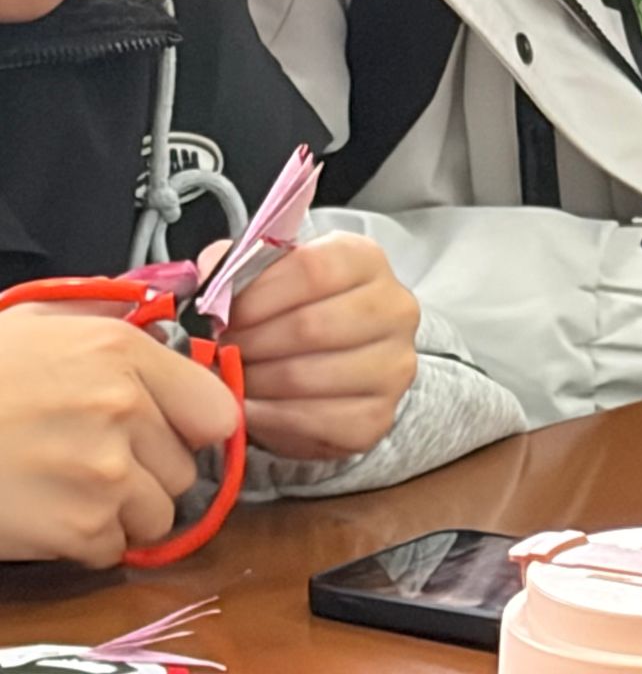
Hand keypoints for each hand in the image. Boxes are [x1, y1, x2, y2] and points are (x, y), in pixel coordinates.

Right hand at [0, 305, 237, 565]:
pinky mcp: (79, 527)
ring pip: (158, 513)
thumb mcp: (35, 325)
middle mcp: (126, 410)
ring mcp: (106, 472)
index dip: (194, 428)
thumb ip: (103, 320)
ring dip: (123, 512)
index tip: (175, 434)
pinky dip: (86, 543)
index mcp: (123, 354)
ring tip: (71, 491)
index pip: (216, 408)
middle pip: (186, 468)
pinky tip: (48, 516)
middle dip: (150, 473)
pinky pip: (112, 548)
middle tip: (99, 464)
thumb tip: (150, 316)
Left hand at [224, 234, 419, 461]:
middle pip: (311, 326)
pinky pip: (312, 421)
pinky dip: (267, 418)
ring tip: (229, 377)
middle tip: (216, 350)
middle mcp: (395, 309)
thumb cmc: (298, 312)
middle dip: (249, 342)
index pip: (314, 269)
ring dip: (252, 381)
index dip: (256, 295)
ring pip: (306, 377)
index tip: (220, 312)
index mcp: (367, 261)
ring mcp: (394, 365)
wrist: (343, 367)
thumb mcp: (274, 276)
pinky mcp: (379, 415)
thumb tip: (205, 275)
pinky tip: (247, 406)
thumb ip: (238, 268)